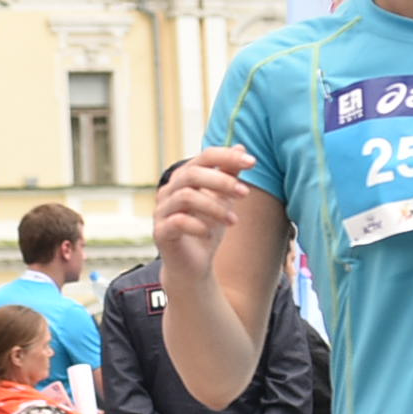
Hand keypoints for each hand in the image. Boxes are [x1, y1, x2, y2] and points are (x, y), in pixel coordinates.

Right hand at [154, 146, 254, 284]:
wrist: (193, 266)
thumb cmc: (207, 228)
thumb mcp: (223, 200)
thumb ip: (228, 175)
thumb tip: (241, 148)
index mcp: (184, 178)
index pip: (204, 157)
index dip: (227, 157)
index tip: (252, 162)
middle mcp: (169, 191)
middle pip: (192, 174)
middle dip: (221, 182)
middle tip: (245, 193)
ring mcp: (162, 211)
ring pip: (186, 196)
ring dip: (215, 207)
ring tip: (234, 221)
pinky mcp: (160, 232)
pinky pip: (177, 222)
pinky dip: (198, 225)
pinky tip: (211, 233)